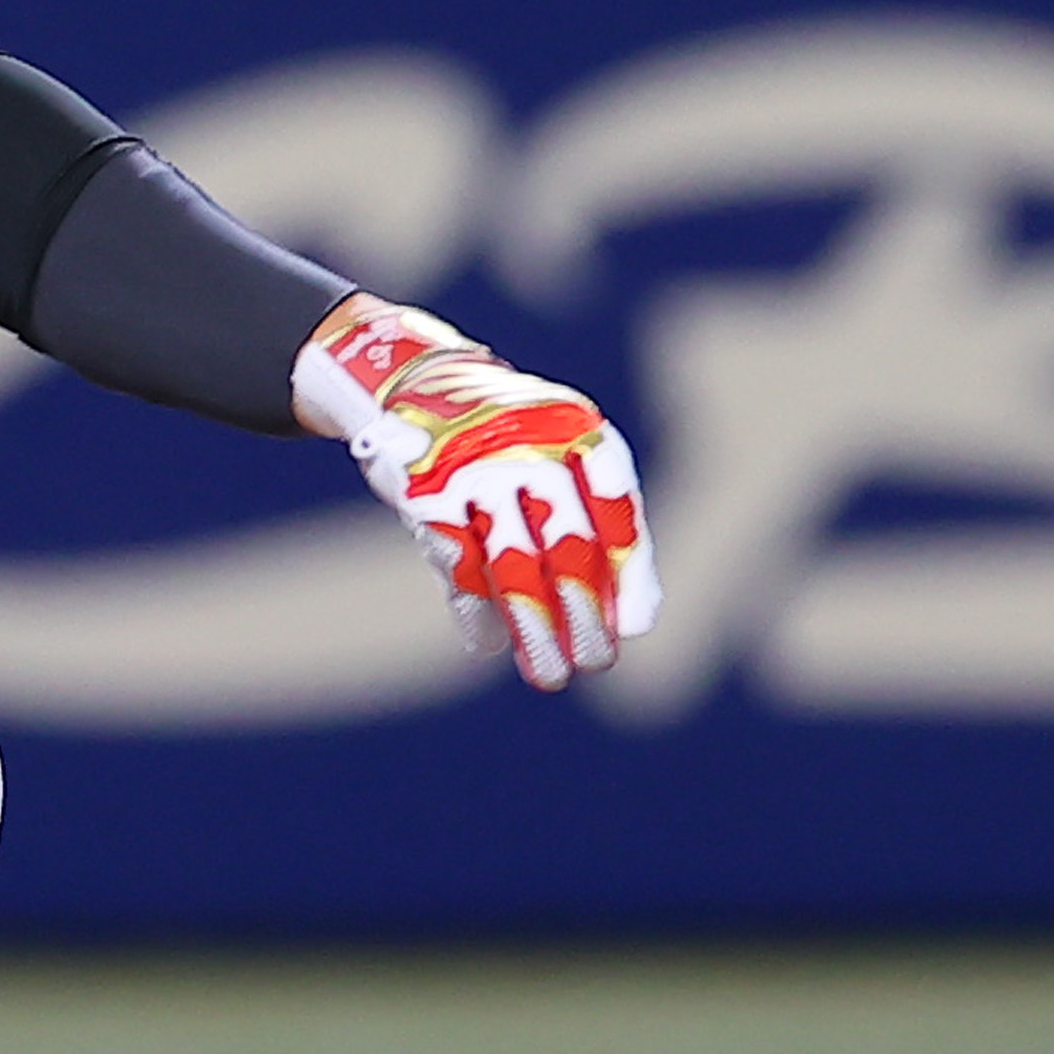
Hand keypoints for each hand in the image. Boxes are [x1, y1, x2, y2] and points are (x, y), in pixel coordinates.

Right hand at [293, 292, 660, 692]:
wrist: (419, 379)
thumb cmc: (512, 436)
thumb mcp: (558, 455)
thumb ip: (595, 525)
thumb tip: (635, 625)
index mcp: (575, 428)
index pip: (616, 508)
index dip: (630, 571)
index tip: (635, 628)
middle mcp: (526, 444)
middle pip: (568, 545)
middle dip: (583, 613)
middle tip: (597, 663)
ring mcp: (473, 467)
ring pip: (512, 564)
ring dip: (533, 627)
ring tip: (551, 675)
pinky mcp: (424, 490)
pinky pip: (458, 562)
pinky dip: (473, 607)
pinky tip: (487, 643)